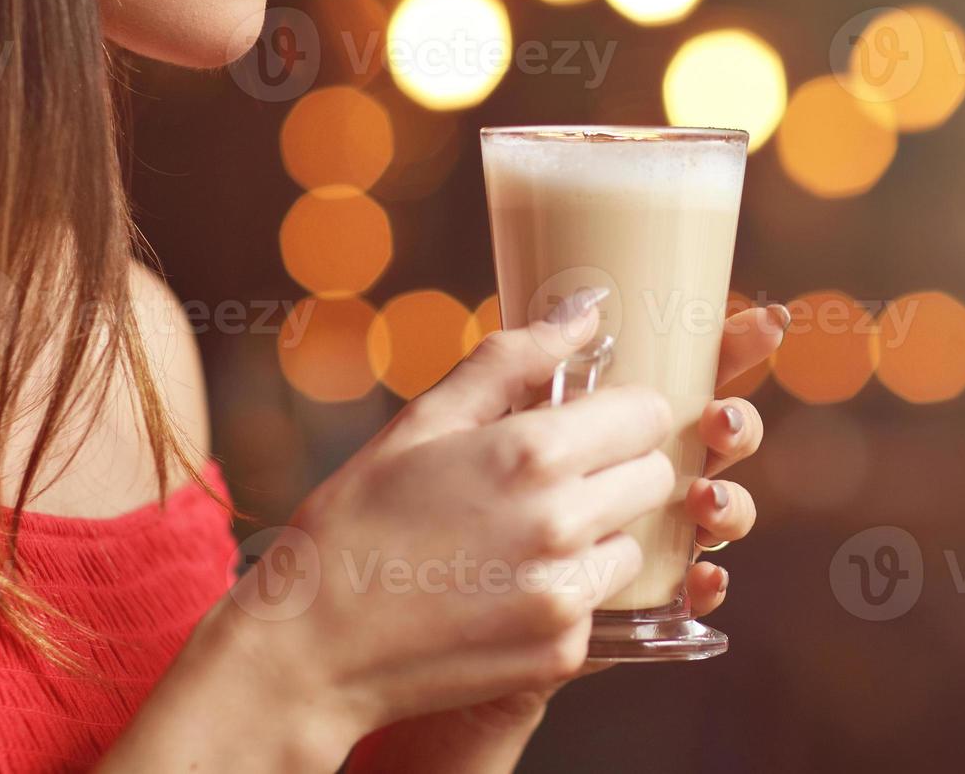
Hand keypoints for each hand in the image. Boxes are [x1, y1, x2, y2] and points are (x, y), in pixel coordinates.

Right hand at [232, 289, 677, 736]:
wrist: (310, 648)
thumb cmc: (355, 525)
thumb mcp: (421, 422)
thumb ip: (511, 360)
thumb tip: (584, 312)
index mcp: (533, 454)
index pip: (648, 414)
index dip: (619, 412)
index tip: (585, 422)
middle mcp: (563, 525)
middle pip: (655, 478)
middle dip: (616, 470)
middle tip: (549, 482)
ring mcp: (567, 596)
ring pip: (633, 545)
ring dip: (598, 537)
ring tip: (521, 541)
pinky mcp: (563, 652)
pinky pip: (601, 605)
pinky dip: (568, 595)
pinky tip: (505, 591)